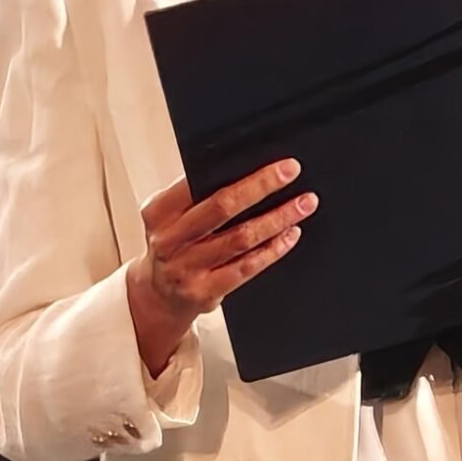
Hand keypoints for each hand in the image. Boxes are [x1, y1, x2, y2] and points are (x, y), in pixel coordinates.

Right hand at [127, 160, 315, 376]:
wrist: (160, 297)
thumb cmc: (173, 246)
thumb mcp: (168, 216)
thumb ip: (194, 195)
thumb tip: (246, 170)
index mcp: (159, 213)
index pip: (197, 183)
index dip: (239, 173)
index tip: (272, 163)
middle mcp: (170, 240)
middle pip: (222, 207)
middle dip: (261, 186)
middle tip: (291, 172)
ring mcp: (187, 269)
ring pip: (241, 238)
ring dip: (277, 218)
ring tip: (302, 205)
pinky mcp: (205, 291)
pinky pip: (247, 267)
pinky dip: (273, 249)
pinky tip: (289, 235)